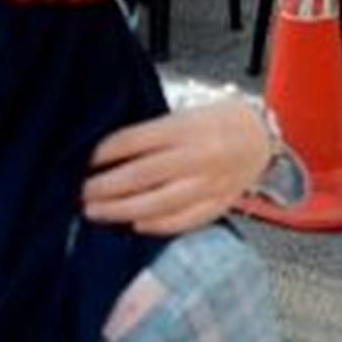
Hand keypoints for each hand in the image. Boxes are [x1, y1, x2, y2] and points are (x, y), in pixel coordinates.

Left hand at [83, 102, 270, 235]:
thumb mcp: (182, 116)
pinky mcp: (218, 204)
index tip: (83, 162)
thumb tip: (106, 155)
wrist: (260, 137)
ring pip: (158, 203)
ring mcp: (209, 183)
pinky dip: (156, 225)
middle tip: (81, 193)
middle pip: (141, 175)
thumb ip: (150, 135)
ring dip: (121, 210)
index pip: (134, 141)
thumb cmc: (214, 123)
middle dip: (105, 186)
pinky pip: (183, 220)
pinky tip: (134, 225)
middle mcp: (197, 156)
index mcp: (185, 127)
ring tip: (96, 212)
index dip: (104, 153)